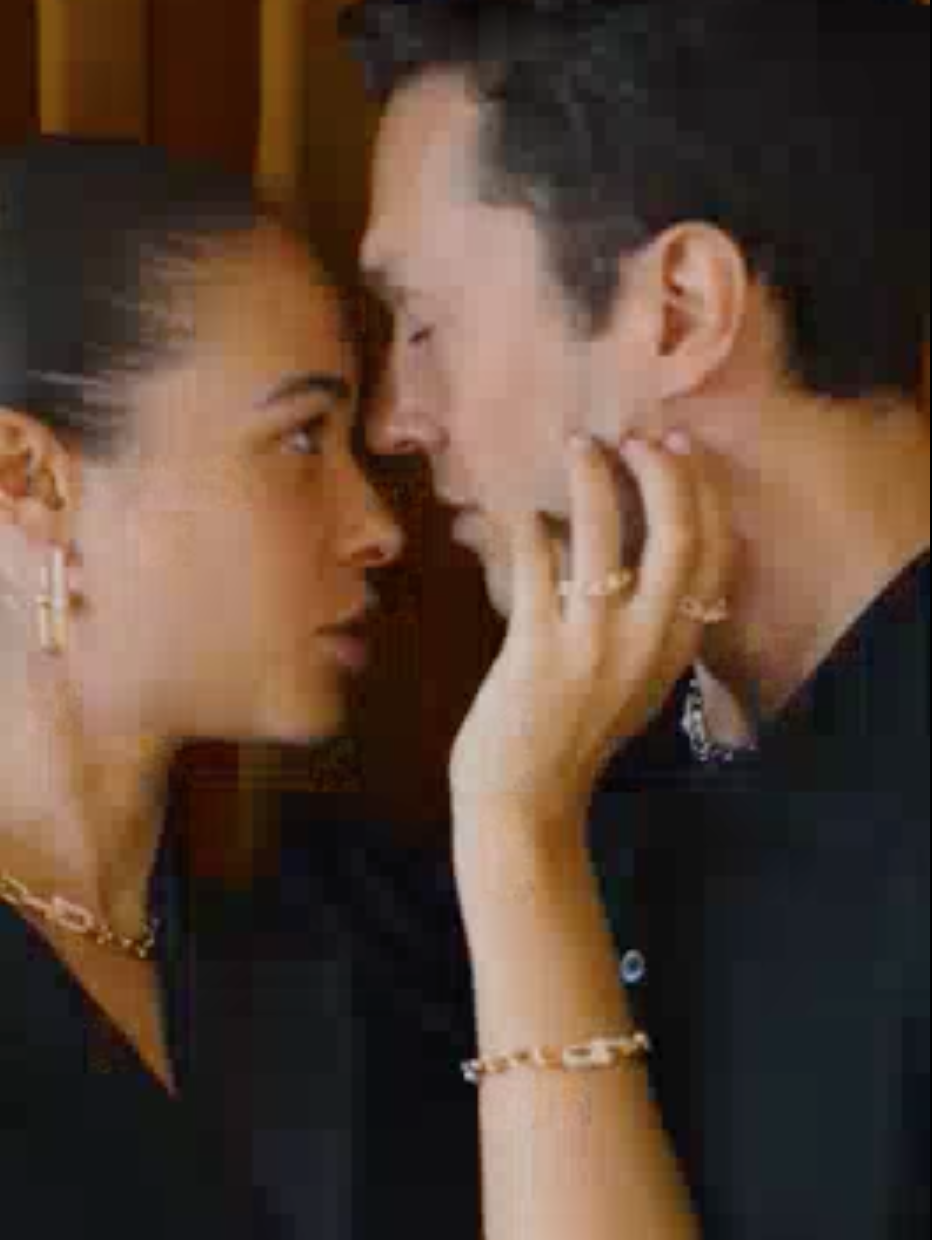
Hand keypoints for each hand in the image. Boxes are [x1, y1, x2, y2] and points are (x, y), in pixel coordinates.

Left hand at [449, 432, 732, 824]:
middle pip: (677, 535)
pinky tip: (525, 516)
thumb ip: (647, 625)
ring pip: (605, 537)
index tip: (679, 449)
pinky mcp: (536, 649)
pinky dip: (531, 530)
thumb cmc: (573, 739)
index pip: (715, 555)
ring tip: (579, 448)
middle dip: (661, 473)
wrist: (526, 800)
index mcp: (676, 648)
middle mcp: (646, 642)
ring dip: (592, 481)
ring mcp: (593, 646)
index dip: (703, 493)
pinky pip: (538, 566)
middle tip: (635, 439)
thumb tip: (633, 551)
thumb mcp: (635, 682)